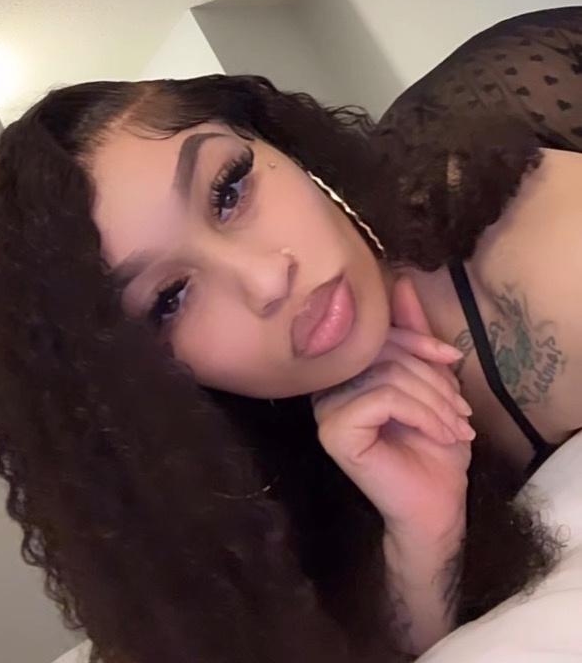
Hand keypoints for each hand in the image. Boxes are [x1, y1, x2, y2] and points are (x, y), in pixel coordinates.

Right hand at [311, 276, 473, 544]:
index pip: (376, 331)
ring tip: (457, 426)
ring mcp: (325, 408)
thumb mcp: (431, 380)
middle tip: (461, 408)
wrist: (436, 504)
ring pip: (388, 374)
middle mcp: (327, 384)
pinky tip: (442, 434)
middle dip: (433, 376)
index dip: (418, 338)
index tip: (452, 360)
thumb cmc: (433, 446)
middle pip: (383, 350)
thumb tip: (401, 281)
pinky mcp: (334, 431)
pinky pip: (384, 398)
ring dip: (436, 399)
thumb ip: (413, 335)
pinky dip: (423, 413)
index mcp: (345, 368)